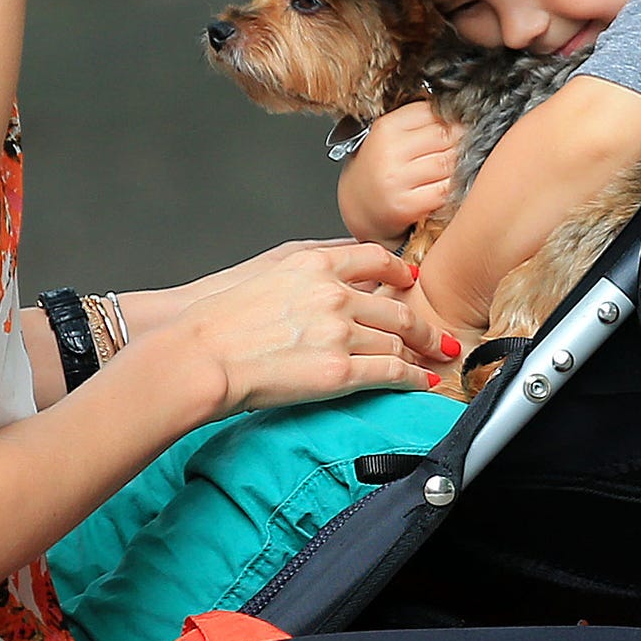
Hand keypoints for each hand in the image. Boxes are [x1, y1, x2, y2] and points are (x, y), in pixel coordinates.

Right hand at [176, 241, 457, 416]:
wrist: (201, 355)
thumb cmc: (219, 318)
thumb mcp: (265, 270)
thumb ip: (306, 266)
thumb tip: (334, 265)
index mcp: (315, 263)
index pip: (375, 258)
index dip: (399, 270)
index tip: (411, 279)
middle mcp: (334, 294)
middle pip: (396, 306)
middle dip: (422, 322)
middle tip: (439, 333)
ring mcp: (339, 333)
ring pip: (397, 340)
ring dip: (421, 352)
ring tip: (434, 360)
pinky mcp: (339, 372)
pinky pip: (392, 372)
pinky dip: (414, 378)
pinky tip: (423, 382)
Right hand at [336, 101, 461, 243]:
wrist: (357, 205)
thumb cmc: (379, 167)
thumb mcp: (389, 135)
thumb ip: (419, 122)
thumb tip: (460, 115)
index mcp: (386, 127)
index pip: (433, 111)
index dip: (452, 117)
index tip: (459, 124)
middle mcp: (389, 152)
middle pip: (446, 135)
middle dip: (462, 139)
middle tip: (467, 144)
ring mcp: (397, 180)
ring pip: (449, 162)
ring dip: (461, 163)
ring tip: (459, 164)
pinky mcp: (407, 205)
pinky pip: (446, 190)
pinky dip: (454, 186)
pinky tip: (450, 184)